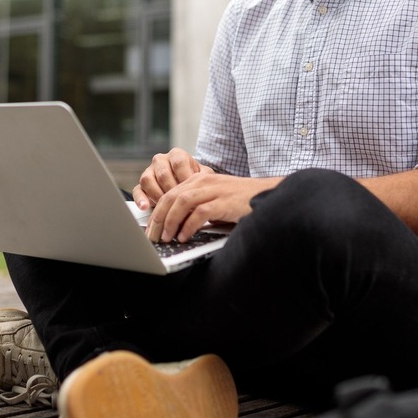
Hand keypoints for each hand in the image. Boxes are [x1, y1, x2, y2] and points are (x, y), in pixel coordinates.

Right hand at [131, 148, 204, 209]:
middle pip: (163, 174)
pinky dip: (140, 199)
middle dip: (172, 190)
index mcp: (177, 155)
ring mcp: (149, 172)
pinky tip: (145, 207)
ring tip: (167, 206)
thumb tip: (205, 185)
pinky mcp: (141, 185)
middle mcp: (161, 160)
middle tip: (180, 203)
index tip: (190, 192)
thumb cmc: (196, 180)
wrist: (187, 186)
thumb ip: (205, 177)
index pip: (178, 163)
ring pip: (148, 180)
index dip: (184, 178)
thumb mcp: (203, 176)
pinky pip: (137, 190)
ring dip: (157, 195)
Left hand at [144, 172, 275, 243]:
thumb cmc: (239, 201)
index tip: (150, 229)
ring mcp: (213, 190)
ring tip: (166, 237)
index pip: (169, 194)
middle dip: (159, 219)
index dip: (157, 212)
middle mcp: (203, 182)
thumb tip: (176, 227)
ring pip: (181, 203)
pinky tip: (184, 236)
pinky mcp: (223, 202)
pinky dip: (189, 226)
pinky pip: (199, 214)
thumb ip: (195, 208)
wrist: (266, 194)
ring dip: (170, 222)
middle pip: (171, 198)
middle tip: (153, 236)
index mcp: (197, 180)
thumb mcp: (213, 200)